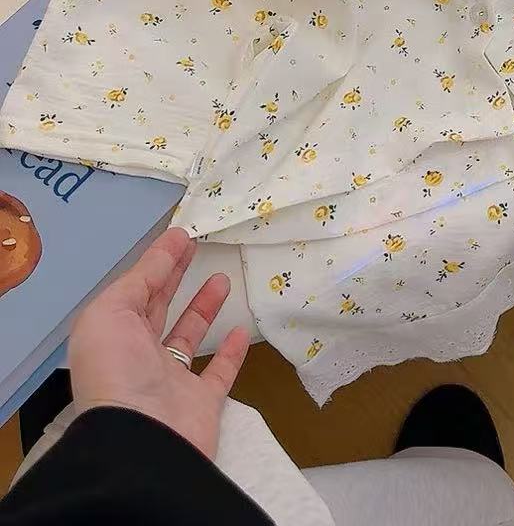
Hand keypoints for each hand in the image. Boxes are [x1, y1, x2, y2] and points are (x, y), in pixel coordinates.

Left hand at [68, 226, 250, 459]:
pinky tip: (241, 330)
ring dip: (203, 308)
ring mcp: (170, 381)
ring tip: (222, 278)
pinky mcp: (201, 401)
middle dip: (174, 278)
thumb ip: (138, 280)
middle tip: (197, 246)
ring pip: (187, 338)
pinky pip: (217, 372)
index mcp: (111, 338)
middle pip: (158, 310)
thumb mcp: (112, 313)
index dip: (156, 262)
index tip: (181, 235)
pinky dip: (230, 352)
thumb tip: (165, 250)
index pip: (135, 292)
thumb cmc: (119, 369)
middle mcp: (137, 358)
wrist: (142, 438)